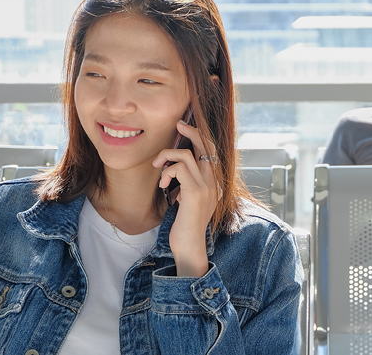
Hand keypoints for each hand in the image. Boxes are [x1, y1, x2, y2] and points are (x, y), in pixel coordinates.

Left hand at [152, 120, 218, 276]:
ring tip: (158, 168)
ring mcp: (206, 187)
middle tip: (178, 125)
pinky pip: (179, 168)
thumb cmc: (186, 226)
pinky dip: (167, 172)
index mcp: (213, 183)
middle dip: (191, 131)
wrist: (190, 247)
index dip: (200, 136)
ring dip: (167, 157)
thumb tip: (176, 170)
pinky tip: (163, 184)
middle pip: (206, 145)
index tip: (185, 127)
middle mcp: (213, 182)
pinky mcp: (194, 192)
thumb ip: (187, 185)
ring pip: (186, 155)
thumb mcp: (188, 201)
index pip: (211, 151)